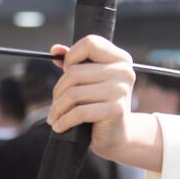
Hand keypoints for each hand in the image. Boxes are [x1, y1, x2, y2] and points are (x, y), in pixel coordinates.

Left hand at [48, 37, 136, 155]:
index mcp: (120, 58)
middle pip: (74, 71)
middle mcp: (124, 71)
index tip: (67, 71)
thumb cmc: (100, 104)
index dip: (72, 56)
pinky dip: (64, 121)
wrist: (118, 135)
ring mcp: (121, 90)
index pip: (90, 43)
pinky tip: (60, 126)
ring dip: (58, 108)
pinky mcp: (115, 110)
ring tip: (55, 116)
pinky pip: (79, 112)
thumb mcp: (89, 80)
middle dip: (59, 90)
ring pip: (73, 93)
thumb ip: (74, 62)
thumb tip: (55, 49)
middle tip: (56, 103)